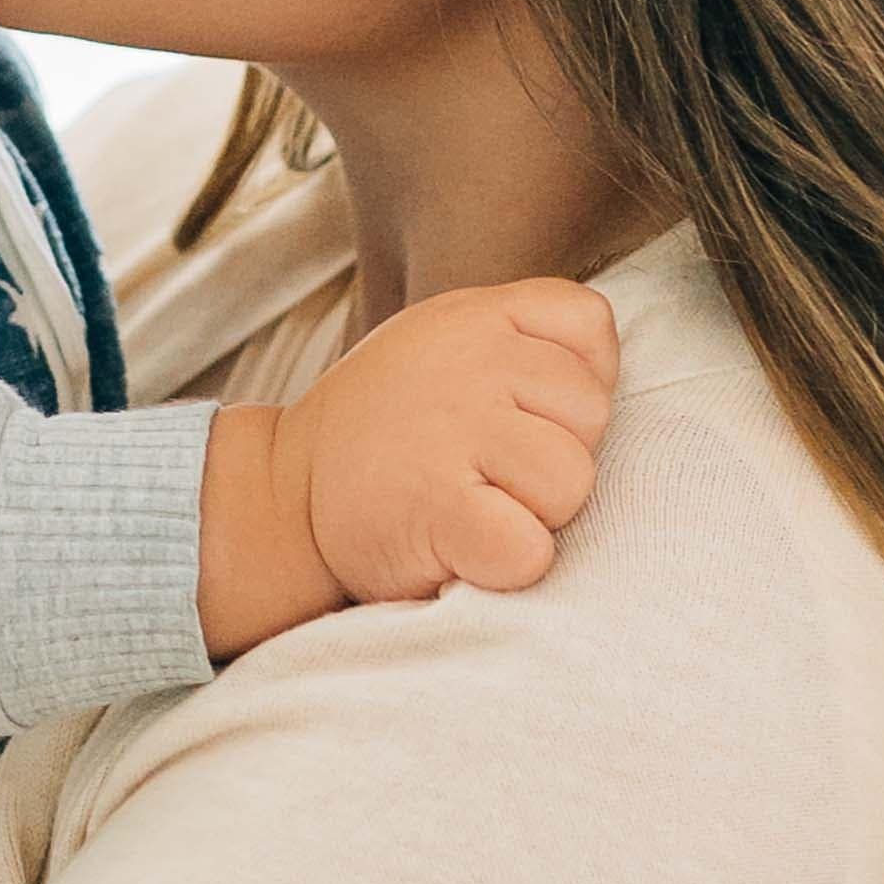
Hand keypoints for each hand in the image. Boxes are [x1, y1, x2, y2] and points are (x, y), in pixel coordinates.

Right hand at [256, 278, 618, 615]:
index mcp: (474, 317)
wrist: (281, 499)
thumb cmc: (380, 434)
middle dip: (554, 455)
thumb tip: (602, 374)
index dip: (573, 381)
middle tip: (484, 470)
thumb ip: (517, 339)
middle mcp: (470, 363)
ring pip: (572, 482)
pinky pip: (530, 549)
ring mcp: (454, 433)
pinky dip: (507, 566)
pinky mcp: (439, 509)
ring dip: (535, 514)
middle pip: (592, 414)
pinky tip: (462, 549)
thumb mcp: (438, 346)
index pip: (589, 324)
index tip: (521, 413)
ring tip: (473, 507)